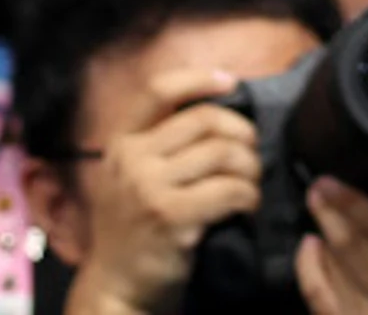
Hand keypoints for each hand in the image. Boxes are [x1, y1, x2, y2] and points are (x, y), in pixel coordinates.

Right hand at [72, 68, 262, 314]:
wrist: (116, 287)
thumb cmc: (133, 230)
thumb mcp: (130, 178)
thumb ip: (159, 145)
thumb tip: (217, 108)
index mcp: (121, 142)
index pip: (158, 90)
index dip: (199, 80)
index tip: (231, 82)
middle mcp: (131, 158)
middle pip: (205, 120)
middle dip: (242, 134)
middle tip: (252, 155)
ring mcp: (148, 187)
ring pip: (223, 153)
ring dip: (251, 167)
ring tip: (252, 184)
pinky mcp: (171, 216)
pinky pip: (230, 189)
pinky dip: (249, 195)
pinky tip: (248, 206)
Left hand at [294, 182, 367, 314]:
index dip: (355, 201)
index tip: (335, 181)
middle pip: (355, 243)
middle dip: (332, 211)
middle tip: (318, 187)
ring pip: (335, 267)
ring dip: (323, 234)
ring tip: (317, 210)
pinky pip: (320, 296)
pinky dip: (310, 268)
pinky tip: (308, 248)